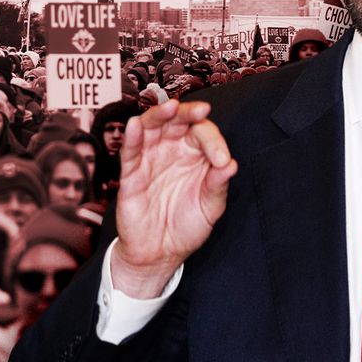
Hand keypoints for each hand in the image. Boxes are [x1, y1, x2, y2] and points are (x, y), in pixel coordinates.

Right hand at [111, 99, 237, 297]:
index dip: (214, 142)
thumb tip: (231, 165)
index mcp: (195, 155)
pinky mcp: (131, 175)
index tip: (221, 161)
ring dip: (159, 115)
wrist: (161, 254)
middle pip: (177, 121)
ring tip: (170, 108)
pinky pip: (130, 152)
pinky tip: (136, 125)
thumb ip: (218, 186)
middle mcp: (173, 151)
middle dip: (188, 112)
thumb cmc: (187, 226)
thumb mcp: (210, 208)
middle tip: (201, 110)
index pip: (204, 134)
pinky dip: (132, 137)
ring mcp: (151, 160)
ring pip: (151, 128)